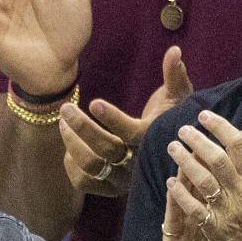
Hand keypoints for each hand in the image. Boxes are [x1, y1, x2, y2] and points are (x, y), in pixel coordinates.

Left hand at [60, 46, 193, 197]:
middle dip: (81, 127)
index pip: (129, 132)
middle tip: (65, 108)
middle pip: (104, 149)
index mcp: (152, 139)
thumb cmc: (170, 119)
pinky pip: (83, 181)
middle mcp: (137, 163)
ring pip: (90, 165)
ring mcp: (122, 179)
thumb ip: (174, 76)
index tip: (94, 102)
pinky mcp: (109, 189)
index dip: (112, 118)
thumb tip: (174, 51)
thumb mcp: (177, 97)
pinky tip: (70, 144)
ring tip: (64, 121)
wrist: (167, 156)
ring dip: (72, 143)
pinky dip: (71, 163)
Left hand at [165, 110, 241, 240]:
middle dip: (198, 140)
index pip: (239, 144)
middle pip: (218, 157)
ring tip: (172, 148)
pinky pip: (195, 207)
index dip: (220, 127)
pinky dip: (182, 193)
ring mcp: (229, 209)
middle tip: (182, 130)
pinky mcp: (216, 228)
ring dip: (185, 161)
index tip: (203, 116)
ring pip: (204, 178)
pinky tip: (171, 182)